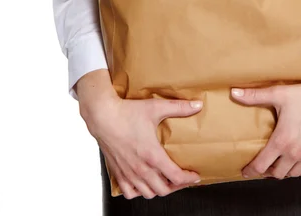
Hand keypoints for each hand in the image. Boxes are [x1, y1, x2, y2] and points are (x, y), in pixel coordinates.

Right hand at [83, 94, 202, 199]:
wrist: (103, 115)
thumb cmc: (127, 112)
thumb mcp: (156, 107)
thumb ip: (179, 107)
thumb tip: (197, 105)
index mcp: (152, 155)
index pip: (176, 177)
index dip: (189, 179)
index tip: (195, 175)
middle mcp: (141, 168)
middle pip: (164, 189)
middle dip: (177, 186)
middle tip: (183, 178)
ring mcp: (128, 173)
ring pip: (148, 193)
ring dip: (159, 189)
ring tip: (165, 181)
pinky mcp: (117, 172)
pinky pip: (129, 193)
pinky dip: (139, 191)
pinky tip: (143, 183)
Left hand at [231, 79, 300, 178]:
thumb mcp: (278, 94)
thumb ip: (254, 96)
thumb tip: (234, 92)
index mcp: (282, 141)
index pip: (261, 164)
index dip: (251, 170)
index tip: (245, 172)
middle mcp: (295, 153)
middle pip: (276, 173)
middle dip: (267, 171)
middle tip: (262, 166)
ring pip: (293, 174)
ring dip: (284, 171)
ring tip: (278, 164)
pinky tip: (299, 166)